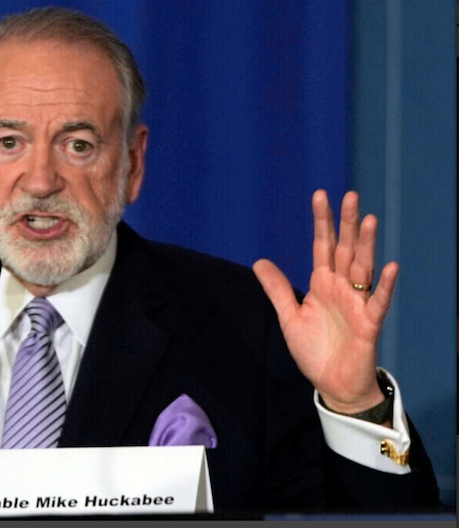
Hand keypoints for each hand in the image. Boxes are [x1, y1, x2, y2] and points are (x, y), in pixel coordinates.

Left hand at [253, 190, 397, 414]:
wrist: (333, 385)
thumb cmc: (315, 351)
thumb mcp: (290, 317)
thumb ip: (278, 289)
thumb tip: (259, 261)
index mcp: (322, 284)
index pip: (323, 246)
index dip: (322, 222)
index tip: (320, 195)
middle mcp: (342, 288)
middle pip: (345, 249)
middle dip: (345, 224)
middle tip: (349, 195)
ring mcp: (357, 304)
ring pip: (363, 267)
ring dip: (366, 244)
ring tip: (367, 219)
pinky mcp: (369, 324)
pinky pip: (379, 302)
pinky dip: (384, 285)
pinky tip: (389, 267)